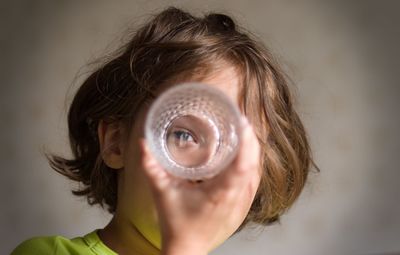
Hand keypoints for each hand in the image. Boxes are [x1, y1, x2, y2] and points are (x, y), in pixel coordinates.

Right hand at [139, 117, 260, 254]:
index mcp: (218, 194)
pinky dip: (252, 165)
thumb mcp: (161, 193)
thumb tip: (143, 143)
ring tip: (245, 132)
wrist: (187, 248)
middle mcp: (235, 198)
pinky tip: (247, 154)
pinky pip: (254, 181)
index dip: (246, 144)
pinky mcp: (242, 207)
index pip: (241, 167)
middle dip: (251, 141)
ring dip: (253, 152)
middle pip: (253, 165)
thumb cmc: (176, 223)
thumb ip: (151, 167)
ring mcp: (241, 204)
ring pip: (256, 173)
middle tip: (243, 121)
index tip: (243, 124)